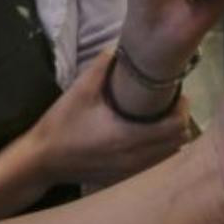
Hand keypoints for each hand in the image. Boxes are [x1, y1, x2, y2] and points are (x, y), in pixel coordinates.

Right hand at [25, 50, 190, 186]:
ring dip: (173, 136)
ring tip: (164, 118)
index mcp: (128, 135)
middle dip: (181, 120)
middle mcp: (135, 157)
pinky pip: (156, 165)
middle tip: (173, 103)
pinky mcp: (125, 177)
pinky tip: (150, 137)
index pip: (175, 126)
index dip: (182, 109)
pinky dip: (161, 151)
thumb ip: (102, 66)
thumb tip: (120, 45)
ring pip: (170, 155)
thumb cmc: (61, 125)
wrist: (41, 161)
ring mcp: (131, 171)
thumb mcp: (80, 91)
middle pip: (178, 141)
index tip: (177, 94)